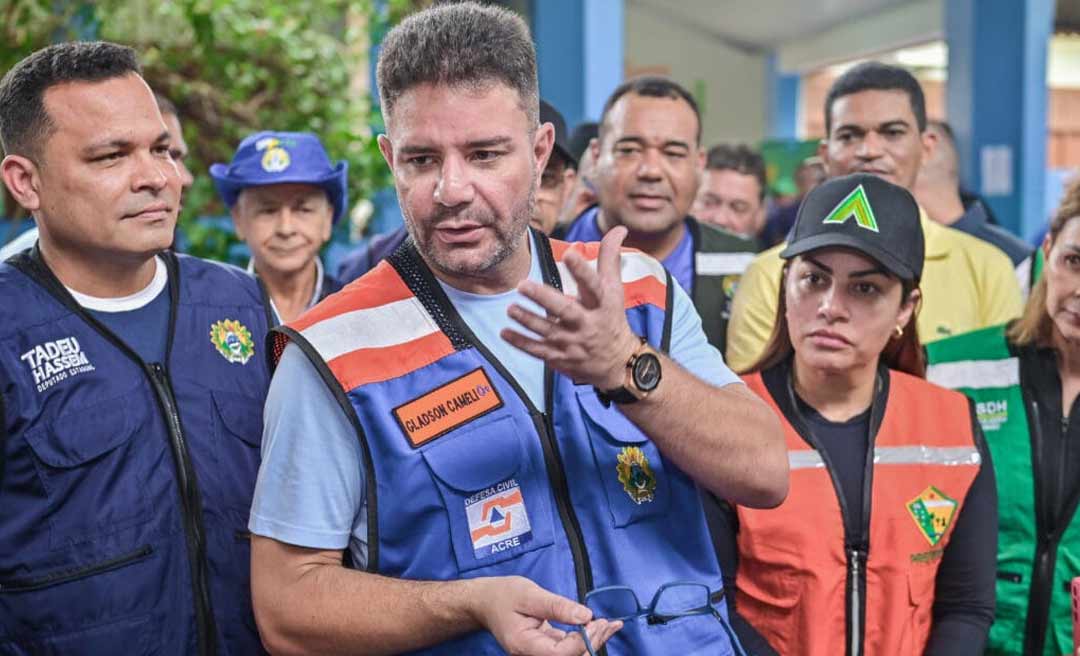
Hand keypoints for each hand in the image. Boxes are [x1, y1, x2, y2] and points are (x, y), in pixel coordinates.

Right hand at [468, 576, 620, 655]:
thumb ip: (557, 606)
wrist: (486, 601)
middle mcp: (532, 655)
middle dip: (593, 642)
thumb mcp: (529, 595)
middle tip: (610, 623)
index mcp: (525, 646)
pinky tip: (600, 627)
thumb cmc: (503, 596)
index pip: (560, 654)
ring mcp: (539, 654)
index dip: (582, 640)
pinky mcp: (546, 648)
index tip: (596, 621)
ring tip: (610, 625)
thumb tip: (585, 615)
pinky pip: (569, 649)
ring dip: (593, 641)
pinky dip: (586, 638)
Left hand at [502, 225, 639, 389]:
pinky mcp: (560, 357)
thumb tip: (619, 228)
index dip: (582, 270)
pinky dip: (521, 343)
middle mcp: (587, 323)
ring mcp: (573, 342)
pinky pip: (538, 350)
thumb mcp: (615, 289)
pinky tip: (505, 333)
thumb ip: (610, 258)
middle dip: (544, 298)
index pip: (593, 285)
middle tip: (523, 285)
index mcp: (601, 304)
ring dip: (527, 320)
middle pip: (565, 311)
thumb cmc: (611, 317)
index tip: (570, 253)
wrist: (617, 363)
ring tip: (510, 308)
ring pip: (547, 331)